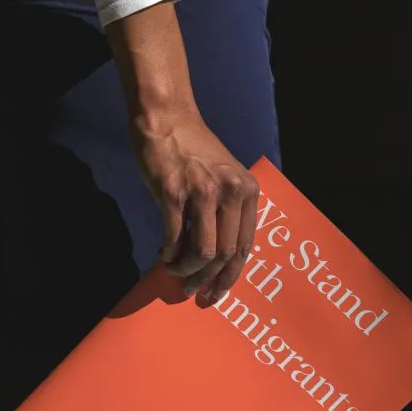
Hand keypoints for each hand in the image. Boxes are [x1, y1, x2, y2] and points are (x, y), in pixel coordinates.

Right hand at [130, 108, 259, 298]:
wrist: (167, 117)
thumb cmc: (194, 149)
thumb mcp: (224, 177)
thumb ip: (227, 211)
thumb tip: (215, 256)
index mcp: (248, 191)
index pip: (245, 247)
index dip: (230, 276)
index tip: (217, 293)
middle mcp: (231, 192)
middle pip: (225, 254)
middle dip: (207, 279)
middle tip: (192, 291)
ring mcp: (203, 192)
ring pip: (203, 251)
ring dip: (187, 271)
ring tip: (175, 274)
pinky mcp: (173, 192)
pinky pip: (174, 236)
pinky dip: (169, 254)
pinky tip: (164, 257)